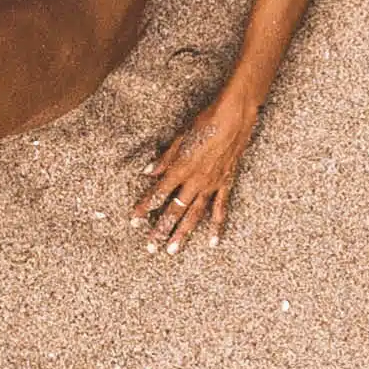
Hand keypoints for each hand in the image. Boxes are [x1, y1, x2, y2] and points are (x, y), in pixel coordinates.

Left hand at [134, 92, 259, 252]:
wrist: (234, 118)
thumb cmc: (205, 122)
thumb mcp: (180, 138)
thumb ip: (164, 159)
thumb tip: (148, 172)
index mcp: (180, 168)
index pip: (158, 193)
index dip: (144, 207)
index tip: (134, 220)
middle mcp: (194, 181)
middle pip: (174, 210)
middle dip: (161, 230)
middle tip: (151, 247)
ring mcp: (211, 185)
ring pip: (194, 215)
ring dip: (182, 234)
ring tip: (172, 251)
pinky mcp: (226, 184)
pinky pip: (220, 209)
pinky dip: (216, 226)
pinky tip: (212, 242)